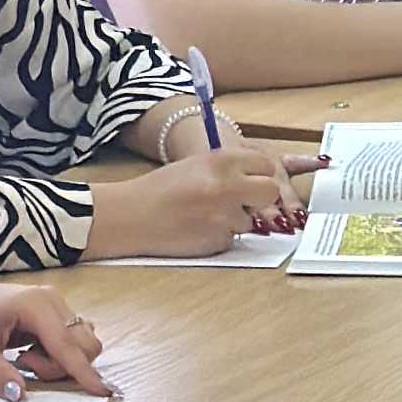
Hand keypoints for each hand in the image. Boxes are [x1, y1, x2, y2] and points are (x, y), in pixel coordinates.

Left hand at [0, 280, 111, 397]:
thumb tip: (20, 396)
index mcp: (36, 304)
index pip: (68, 345)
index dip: (85, 372)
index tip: (105, 393)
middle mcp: (51, 300)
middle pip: (82, 344)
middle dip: (61, 366)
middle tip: (24, 365)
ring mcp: (53, 305)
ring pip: (78, 344)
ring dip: (57, 361)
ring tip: (22, 359)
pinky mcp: (50, 313)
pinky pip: (68, 340)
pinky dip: (54, 355)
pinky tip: (27, 353)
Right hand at [91, 143, 315, 256]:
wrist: (131, 215)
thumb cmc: (160, 189)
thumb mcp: (197, 165)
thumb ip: (230, 169)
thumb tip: (262, 177)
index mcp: (222, 160)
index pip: (266, 165)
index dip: (261, 175)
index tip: (255, 181)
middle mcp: (227, 186)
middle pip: (270, 192)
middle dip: (260, 199)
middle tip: (244, 201)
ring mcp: (224, 215)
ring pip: (251, 220)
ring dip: (236, 220)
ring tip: (206, 215)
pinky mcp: (217, 240)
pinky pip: (231, 238)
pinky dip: (219, 235)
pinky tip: (197, 228)